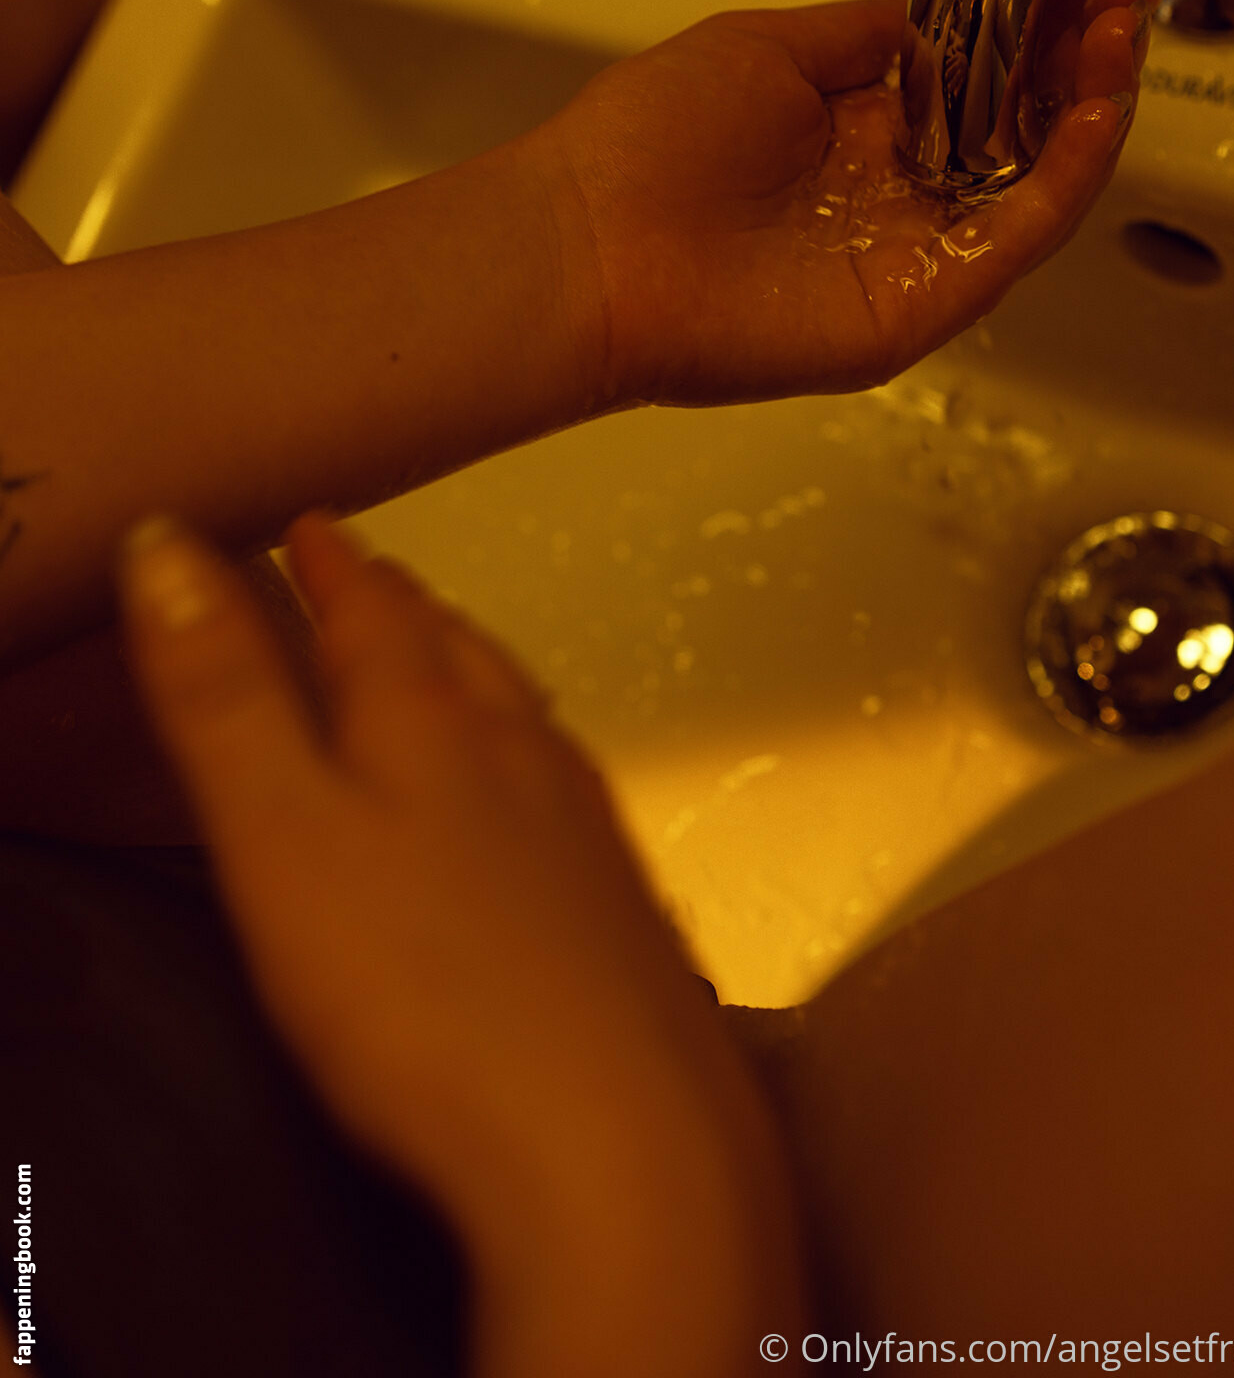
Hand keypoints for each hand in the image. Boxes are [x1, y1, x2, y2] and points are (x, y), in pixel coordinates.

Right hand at [117, 510, 806, 1377]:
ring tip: (451, 657)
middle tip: (370, 574)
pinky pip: (569, 795)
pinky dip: (531, 760)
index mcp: (432, 728)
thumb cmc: (421, 994)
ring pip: (522, 718)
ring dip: (474, 672)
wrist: (618, 1145)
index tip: (309, 523)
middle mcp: (523, 758)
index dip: (332, 566)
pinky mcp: (630, 919)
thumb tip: (170, 543)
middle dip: (402, 608)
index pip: (373, 617)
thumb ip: (225, 698)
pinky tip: (539, 800)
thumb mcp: (281, 838)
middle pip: (457, 655)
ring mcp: (590, 837)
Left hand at [536, 0, 1169, 405]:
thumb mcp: (768, 49)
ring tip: (1129, 21)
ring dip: (1096, 97)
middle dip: (1085, 44)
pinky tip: (1097, 101)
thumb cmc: (647, 144)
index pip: (978, 74)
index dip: (1039, 15)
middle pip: (1022, 123)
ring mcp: (911, 253)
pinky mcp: (920, 305)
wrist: (590, 245)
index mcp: (854, 133)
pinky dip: (1069, 171)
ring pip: (1036, 178)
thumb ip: (867, 37)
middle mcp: (893, 195)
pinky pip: (1015, 237)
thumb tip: (943, 7)